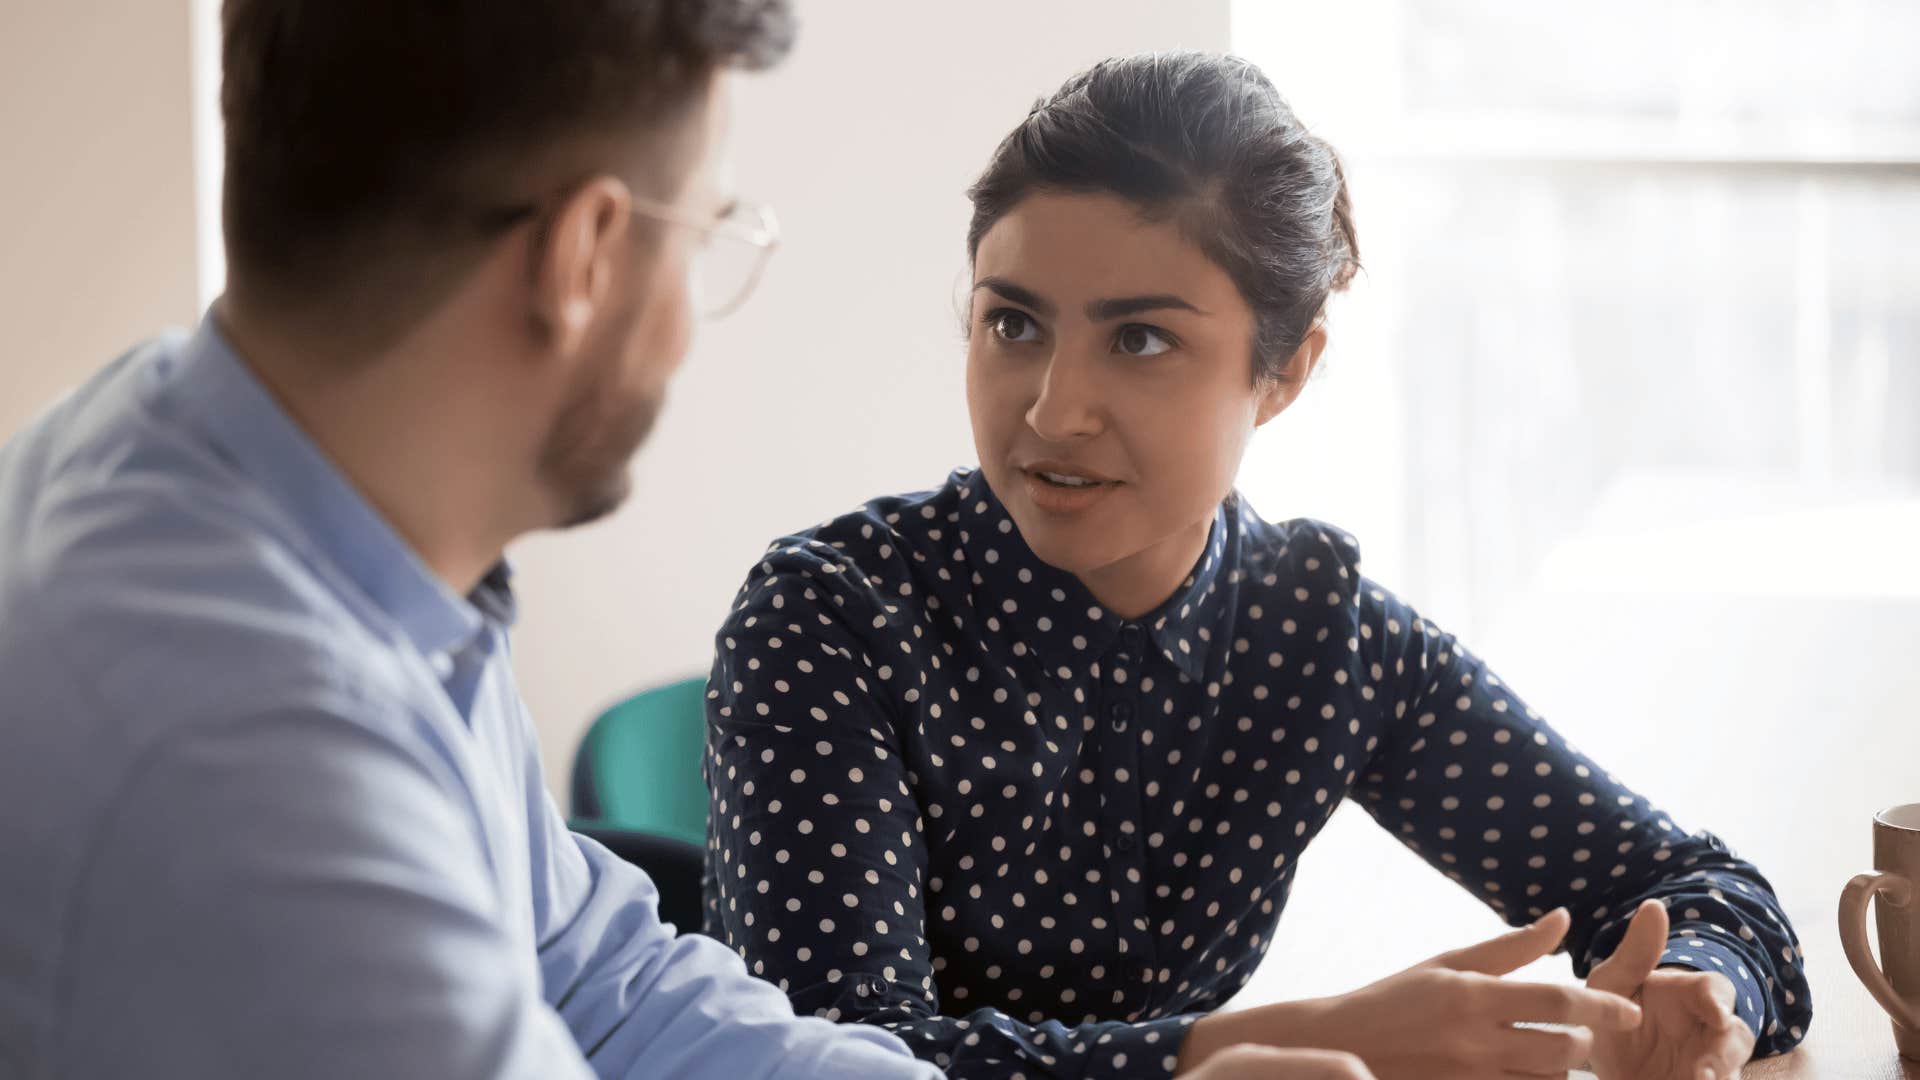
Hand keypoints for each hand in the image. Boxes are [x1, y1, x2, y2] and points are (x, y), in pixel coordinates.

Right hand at [1179, 908, 1642, 1079]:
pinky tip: (1528, 1070)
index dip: (1603, 1007)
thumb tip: (1564, 919)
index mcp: (1473, 994)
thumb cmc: (1397, 998)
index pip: (1558, 999)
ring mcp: (1470, 1077)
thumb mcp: (1448, 963)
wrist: (1341, 1047)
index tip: (1629, 1011)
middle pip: (1563, 1050)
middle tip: (1581, 1035)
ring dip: (1561, 1069)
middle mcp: (1475, 1039)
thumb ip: (1511, 946)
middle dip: (1585, 1044)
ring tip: (1555, 1055)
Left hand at [1588, 899, 1757, 1079]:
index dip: (1718, 1001)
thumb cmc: (1608, 1013)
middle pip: (1735, 1038)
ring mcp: (1707, 1065)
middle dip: (1724, 1056)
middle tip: (1703, 1074)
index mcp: (1690, 996)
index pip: (1717, 990)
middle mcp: (1707, 1031)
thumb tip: (1655, 905)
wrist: (1591, 1064)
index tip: (1715, 1015)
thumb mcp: (1611, 985)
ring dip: (1720, 1078)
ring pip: (1731, 1072)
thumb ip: (1635, 954)